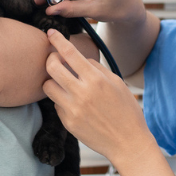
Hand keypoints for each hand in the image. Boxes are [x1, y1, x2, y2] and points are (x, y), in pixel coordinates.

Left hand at [43, 28, 154, 165]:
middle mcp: (81, 93)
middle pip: (51, 67)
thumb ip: (97, 69)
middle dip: (49, 59)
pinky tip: (74, 104)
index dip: (57, 40)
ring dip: (52, 81)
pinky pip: (56, 104)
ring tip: (63, 83)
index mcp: (96, 79)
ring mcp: (72, 109)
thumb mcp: (117, 83)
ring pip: (47, 86)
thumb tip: (80, 59)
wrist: (128, 142)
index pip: (70, 53)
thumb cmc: (126, 110)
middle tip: (54, 59)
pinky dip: (62, 100)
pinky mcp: (67, 123)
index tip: (50, 33)